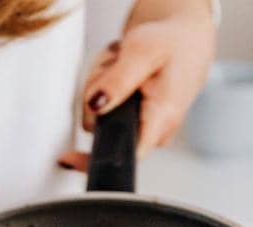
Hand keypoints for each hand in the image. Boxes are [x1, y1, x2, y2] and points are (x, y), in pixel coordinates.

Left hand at [59, 0, 215, 169]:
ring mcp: (142, 129)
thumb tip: (95, 106)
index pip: (125, 157)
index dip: (93, 159)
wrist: (185, 40)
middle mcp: (153, 131)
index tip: (67, 157)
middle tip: (113, 65)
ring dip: (99, 86)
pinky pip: (102, 112)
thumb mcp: (144, 51)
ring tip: (120, 64)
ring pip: (97, 117)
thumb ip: (118, 80)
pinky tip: (118, 72)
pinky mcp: (132, 124)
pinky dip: (103, 89)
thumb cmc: (172, 43)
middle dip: (96, 93)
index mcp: (161, 118)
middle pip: (101, 128)